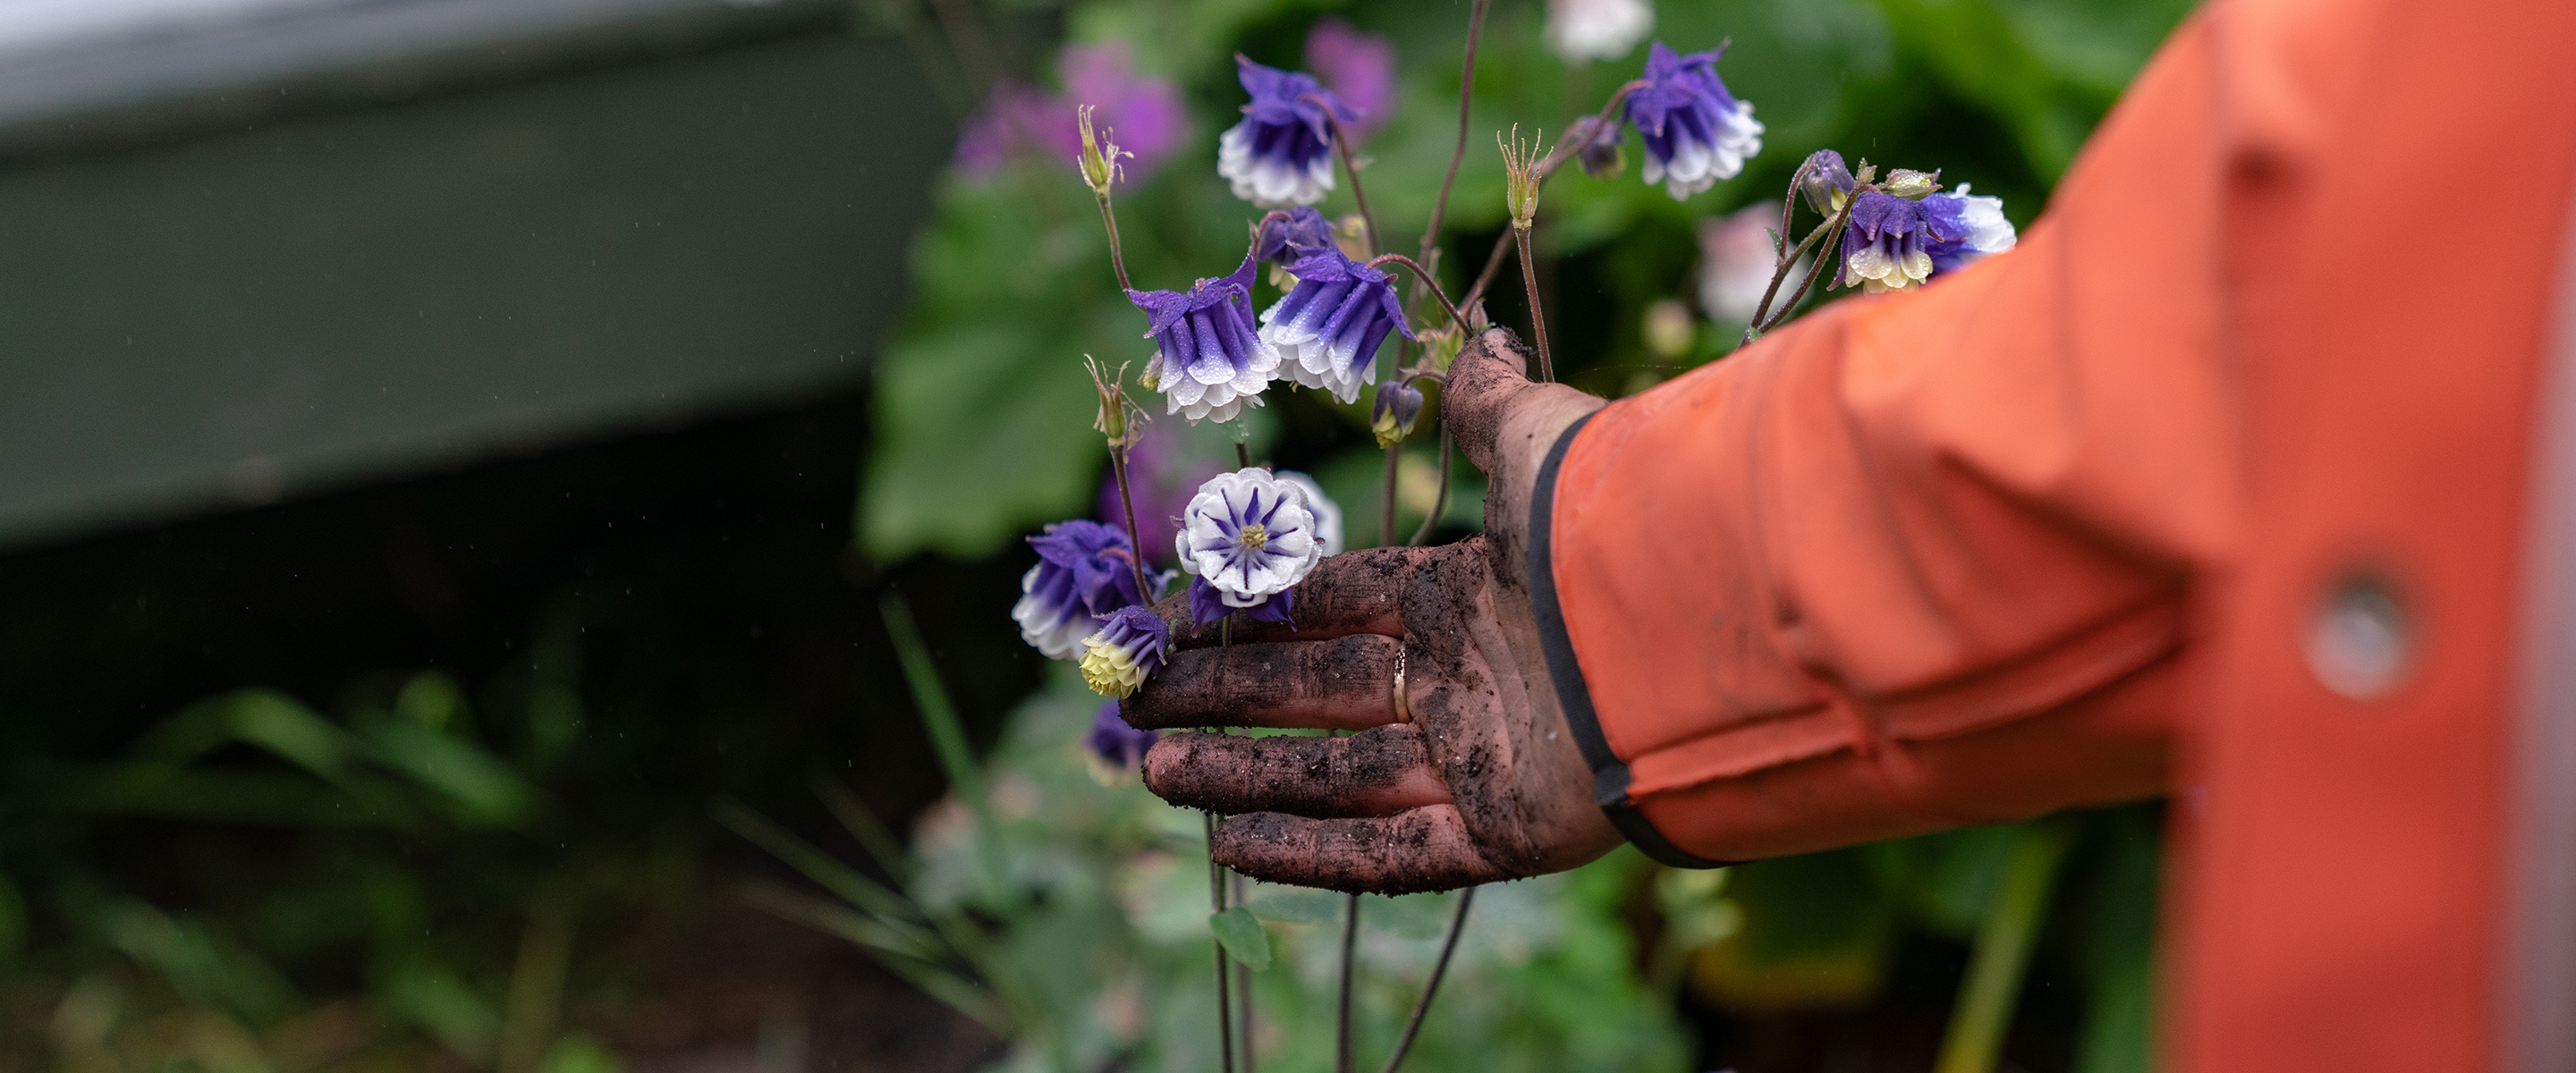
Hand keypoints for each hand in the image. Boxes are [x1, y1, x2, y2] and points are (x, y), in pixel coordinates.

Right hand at [1121, 329, 1620, 893]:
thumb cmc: (1608, 519)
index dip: (1261, 616)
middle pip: (1323, 695)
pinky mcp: (1505, 834)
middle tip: (1140, 705)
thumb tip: (1477, 339)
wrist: (1697, 618)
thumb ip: (1489, 406)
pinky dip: (1307, 854)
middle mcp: (1474, 681)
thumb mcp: (1535, 442)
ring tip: (1151, 771)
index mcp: (1474, 596)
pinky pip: (1389, 854)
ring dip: (1242, 777)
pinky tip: (1227, 851)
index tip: (1181, 625)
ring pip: (1338, 776)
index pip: (1344, 608)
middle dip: (1228, 699)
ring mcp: (1487, 761)